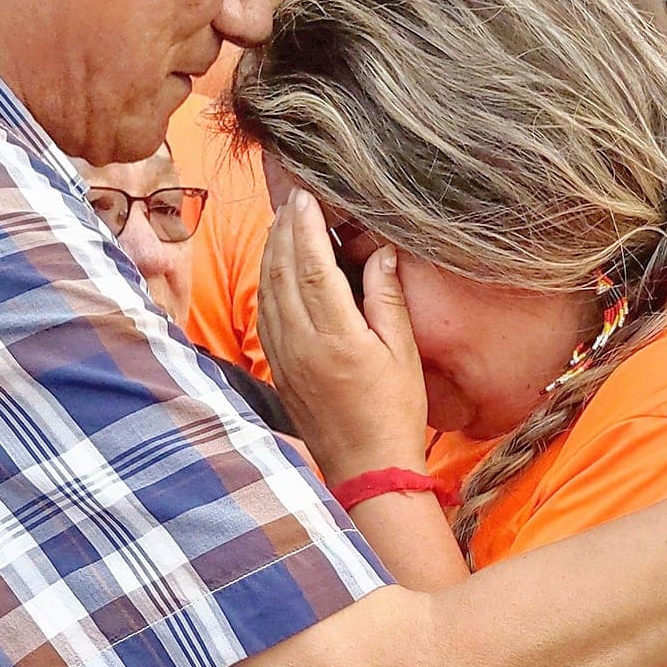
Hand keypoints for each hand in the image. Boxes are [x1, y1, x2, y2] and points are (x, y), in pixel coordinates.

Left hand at [257, 190, 428, 483]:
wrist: (367, 470)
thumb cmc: (394, 413)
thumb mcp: (402, 353)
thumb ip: (386, 298)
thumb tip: (379, 251)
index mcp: (336, 336)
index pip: (313, 264)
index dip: (307, 226)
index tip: (306, 196)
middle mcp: (301, 343)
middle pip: (282, 270)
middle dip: (285, 229)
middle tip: (293, 198)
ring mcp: (284, 357)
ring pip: (266, 289)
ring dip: (272, 252)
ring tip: (282, 223)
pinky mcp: (277, 369)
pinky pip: (264, 314)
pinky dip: (267, 282)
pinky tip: (275, 268)